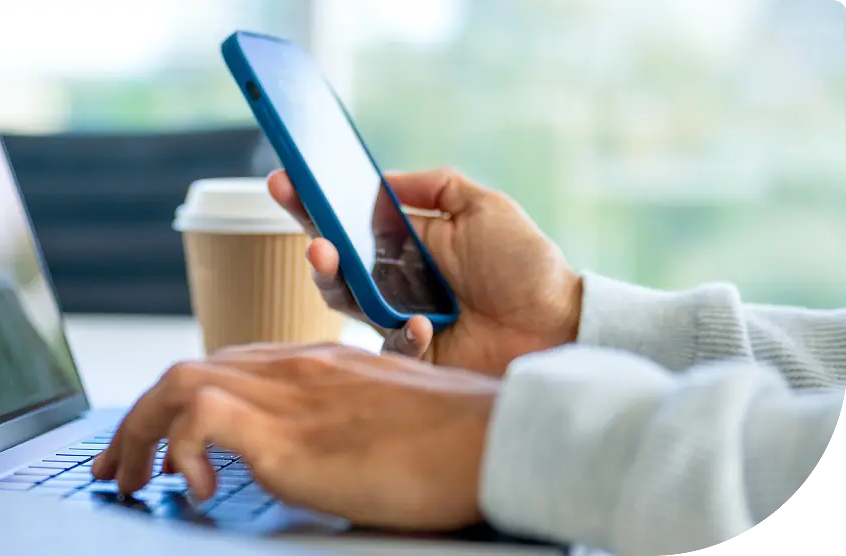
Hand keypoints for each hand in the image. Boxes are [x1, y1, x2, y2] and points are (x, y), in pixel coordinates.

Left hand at [91, 343, 497, 530]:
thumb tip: (323, 461)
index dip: (181, 403)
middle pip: (190, 371)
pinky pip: (199, 417)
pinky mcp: (289, 434)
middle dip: (138, 419)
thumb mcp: (389, 423)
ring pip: (179, 384)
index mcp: (318, 365)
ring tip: (130, 481)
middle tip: (118, 467)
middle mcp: (294, 369)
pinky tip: (197, 490)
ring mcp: (288, 395)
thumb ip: (346, 428)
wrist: (498, 440)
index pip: (227, 366)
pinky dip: (179, 449)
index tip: (160, 441)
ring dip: (138, 433)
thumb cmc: (460, 442)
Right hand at [267, 168, 581, 375]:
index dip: (313, 202)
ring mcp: (397, 320)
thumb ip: (435, 186)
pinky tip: (422, 324)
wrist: (559, 325)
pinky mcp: (411, 360)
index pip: (347, 220)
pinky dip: (402, 334)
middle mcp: (393, 282)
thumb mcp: (485, 207)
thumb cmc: (526, 266)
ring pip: (344, 303)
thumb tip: (384, 178)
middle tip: (312, 235)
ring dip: (335, 280)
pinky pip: (387, 347)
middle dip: (314, 244)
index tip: (286, 180)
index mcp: (405, 244)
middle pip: (334, 263)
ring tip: (332, 258)